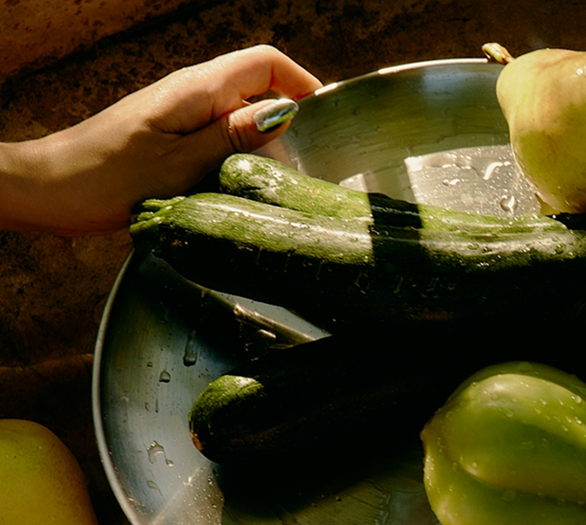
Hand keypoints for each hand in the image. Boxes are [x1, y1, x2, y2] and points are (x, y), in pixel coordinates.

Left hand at [0, 45, 320, 234]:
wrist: (52, 190)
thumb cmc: (106, 178)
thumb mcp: (179, 165)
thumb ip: (231, 139)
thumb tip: (281, 115)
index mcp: (195, 88)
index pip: (265, 63)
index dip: (302, 84)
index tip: (324, 124)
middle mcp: (190, 93)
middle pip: (258, 92)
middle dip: (285, 129)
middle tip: (293, 179)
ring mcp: (180, 114)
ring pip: (240, 119)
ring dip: (259, 151)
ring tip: (265, 192)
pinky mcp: (171, 137)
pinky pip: (218, 139)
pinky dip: (235, 161)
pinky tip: (234, 191)